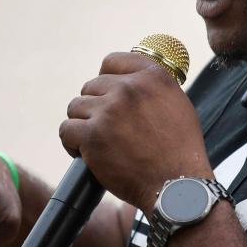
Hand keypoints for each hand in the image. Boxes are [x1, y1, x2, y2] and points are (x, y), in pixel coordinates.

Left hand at [59, 52, 211, 212]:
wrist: (177, 186)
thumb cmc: (180, 151)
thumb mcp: (177, 104)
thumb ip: (152, 88)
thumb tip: (128, 81)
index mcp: (153, 76)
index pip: (112, 61)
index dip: (106, 79)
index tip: (108, 95)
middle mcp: (130, 88)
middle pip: (91, 86)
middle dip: (96, 107)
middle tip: (107, 129)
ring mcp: (109, 111)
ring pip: (76, 107)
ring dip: (83, 124)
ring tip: (97, 143)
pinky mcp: (93, 135)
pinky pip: (66, 130)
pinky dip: (72, 143)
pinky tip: (85, 153)